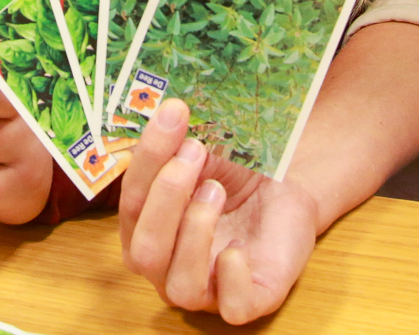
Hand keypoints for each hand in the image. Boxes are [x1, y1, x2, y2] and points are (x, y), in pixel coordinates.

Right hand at [119, 98, 319, 324]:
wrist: (287, 187)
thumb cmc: (235, 174)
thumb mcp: (203, 152)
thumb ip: (177, 142)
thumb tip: (166, 110)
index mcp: (146, 231)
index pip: (131, 204)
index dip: (148, 160)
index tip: (174, 114)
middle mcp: (167, 267)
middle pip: (145, 252)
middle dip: (166, 197)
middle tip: (194, 152)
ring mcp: (206, 289)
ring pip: (179, 286)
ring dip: (193, 232)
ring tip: (216, 191)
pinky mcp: (248, 300)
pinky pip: (231, 308)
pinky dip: (230, 280)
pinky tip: (236, 249)